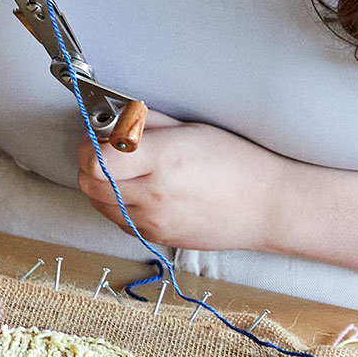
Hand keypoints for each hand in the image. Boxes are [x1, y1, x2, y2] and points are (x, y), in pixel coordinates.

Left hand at [74, 109, 283, 252]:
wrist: (267, 206)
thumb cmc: (236, 161)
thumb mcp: (191, 129)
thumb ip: (146, 124)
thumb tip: (112, 118)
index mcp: (162, 160)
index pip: (97, 159)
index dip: (90, 144)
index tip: (99, 135)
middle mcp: (154, 195)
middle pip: (90, 183)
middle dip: (90, 163)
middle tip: (108, 150)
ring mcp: (154, 221)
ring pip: (99, 204)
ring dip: (101, 185)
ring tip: (125, 170)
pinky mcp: (158, 237)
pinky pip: (118, 221)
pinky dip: (116, 205)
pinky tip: (138, 191)